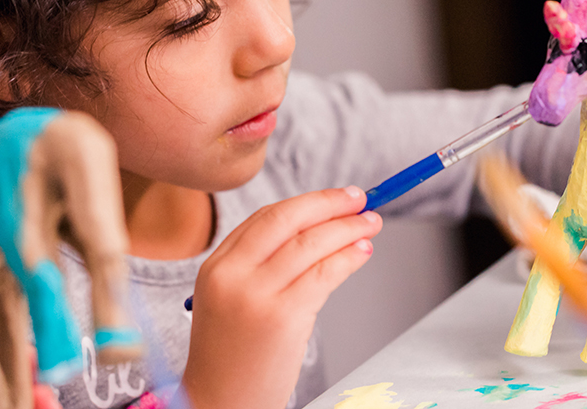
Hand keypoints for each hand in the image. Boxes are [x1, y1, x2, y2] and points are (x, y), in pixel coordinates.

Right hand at [182, 186, 381, 408]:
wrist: (219, 405)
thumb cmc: (232, 358)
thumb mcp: (229, 302)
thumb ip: (259, 266)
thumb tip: (316, 232)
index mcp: (215, 267)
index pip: (265, 218)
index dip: (307, 202)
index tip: (335, 198)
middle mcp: (232, 275)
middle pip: (287, 220)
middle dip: (329, 203)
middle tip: (360, 198)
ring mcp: (256, 295)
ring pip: (311, 244)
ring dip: (348, 228)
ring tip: (371, 225)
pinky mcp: (283, 317)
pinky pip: (324, 274)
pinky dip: (348, 257)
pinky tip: (362, 252)